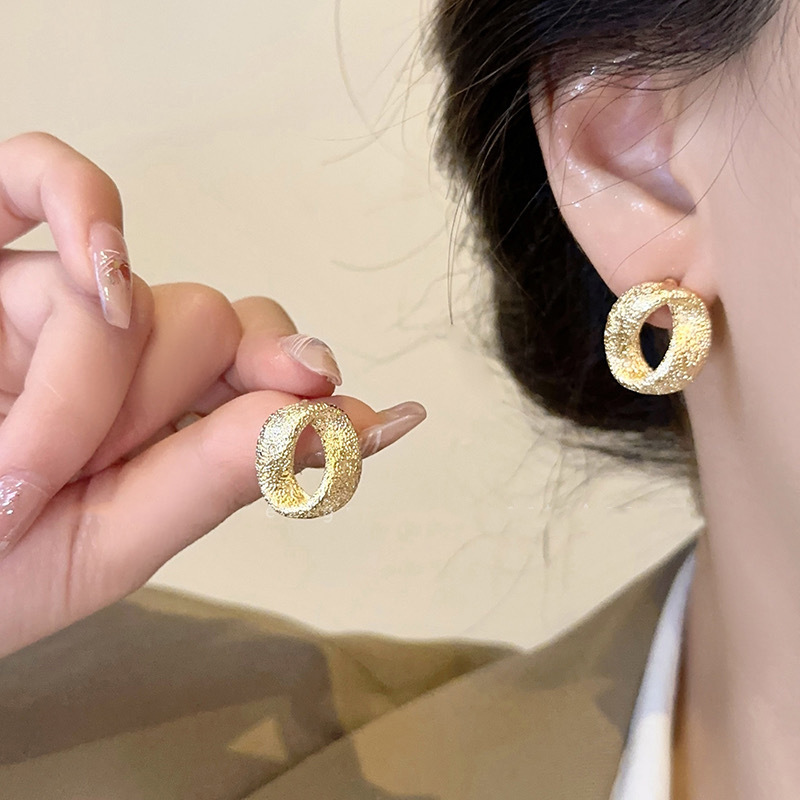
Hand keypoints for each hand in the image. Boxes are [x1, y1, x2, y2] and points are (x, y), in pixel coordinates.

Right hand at [0, 132, 426, 657]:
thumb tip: (334, 426)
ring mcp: (59, 299)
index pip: (268, 381)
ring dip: (91, 386)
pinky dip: (74, 197)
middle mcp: (126, 356)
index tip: (382, 422)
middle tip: (85, 480)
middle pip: (216, 328)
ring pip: (143, 293)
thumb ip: (217, 476)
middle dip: (170, 405)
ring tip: (19, 470)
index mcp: (168, 426)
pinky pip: (34, 172)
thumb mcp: (105, 542)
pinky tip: (97, 262)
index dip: (319, 398)